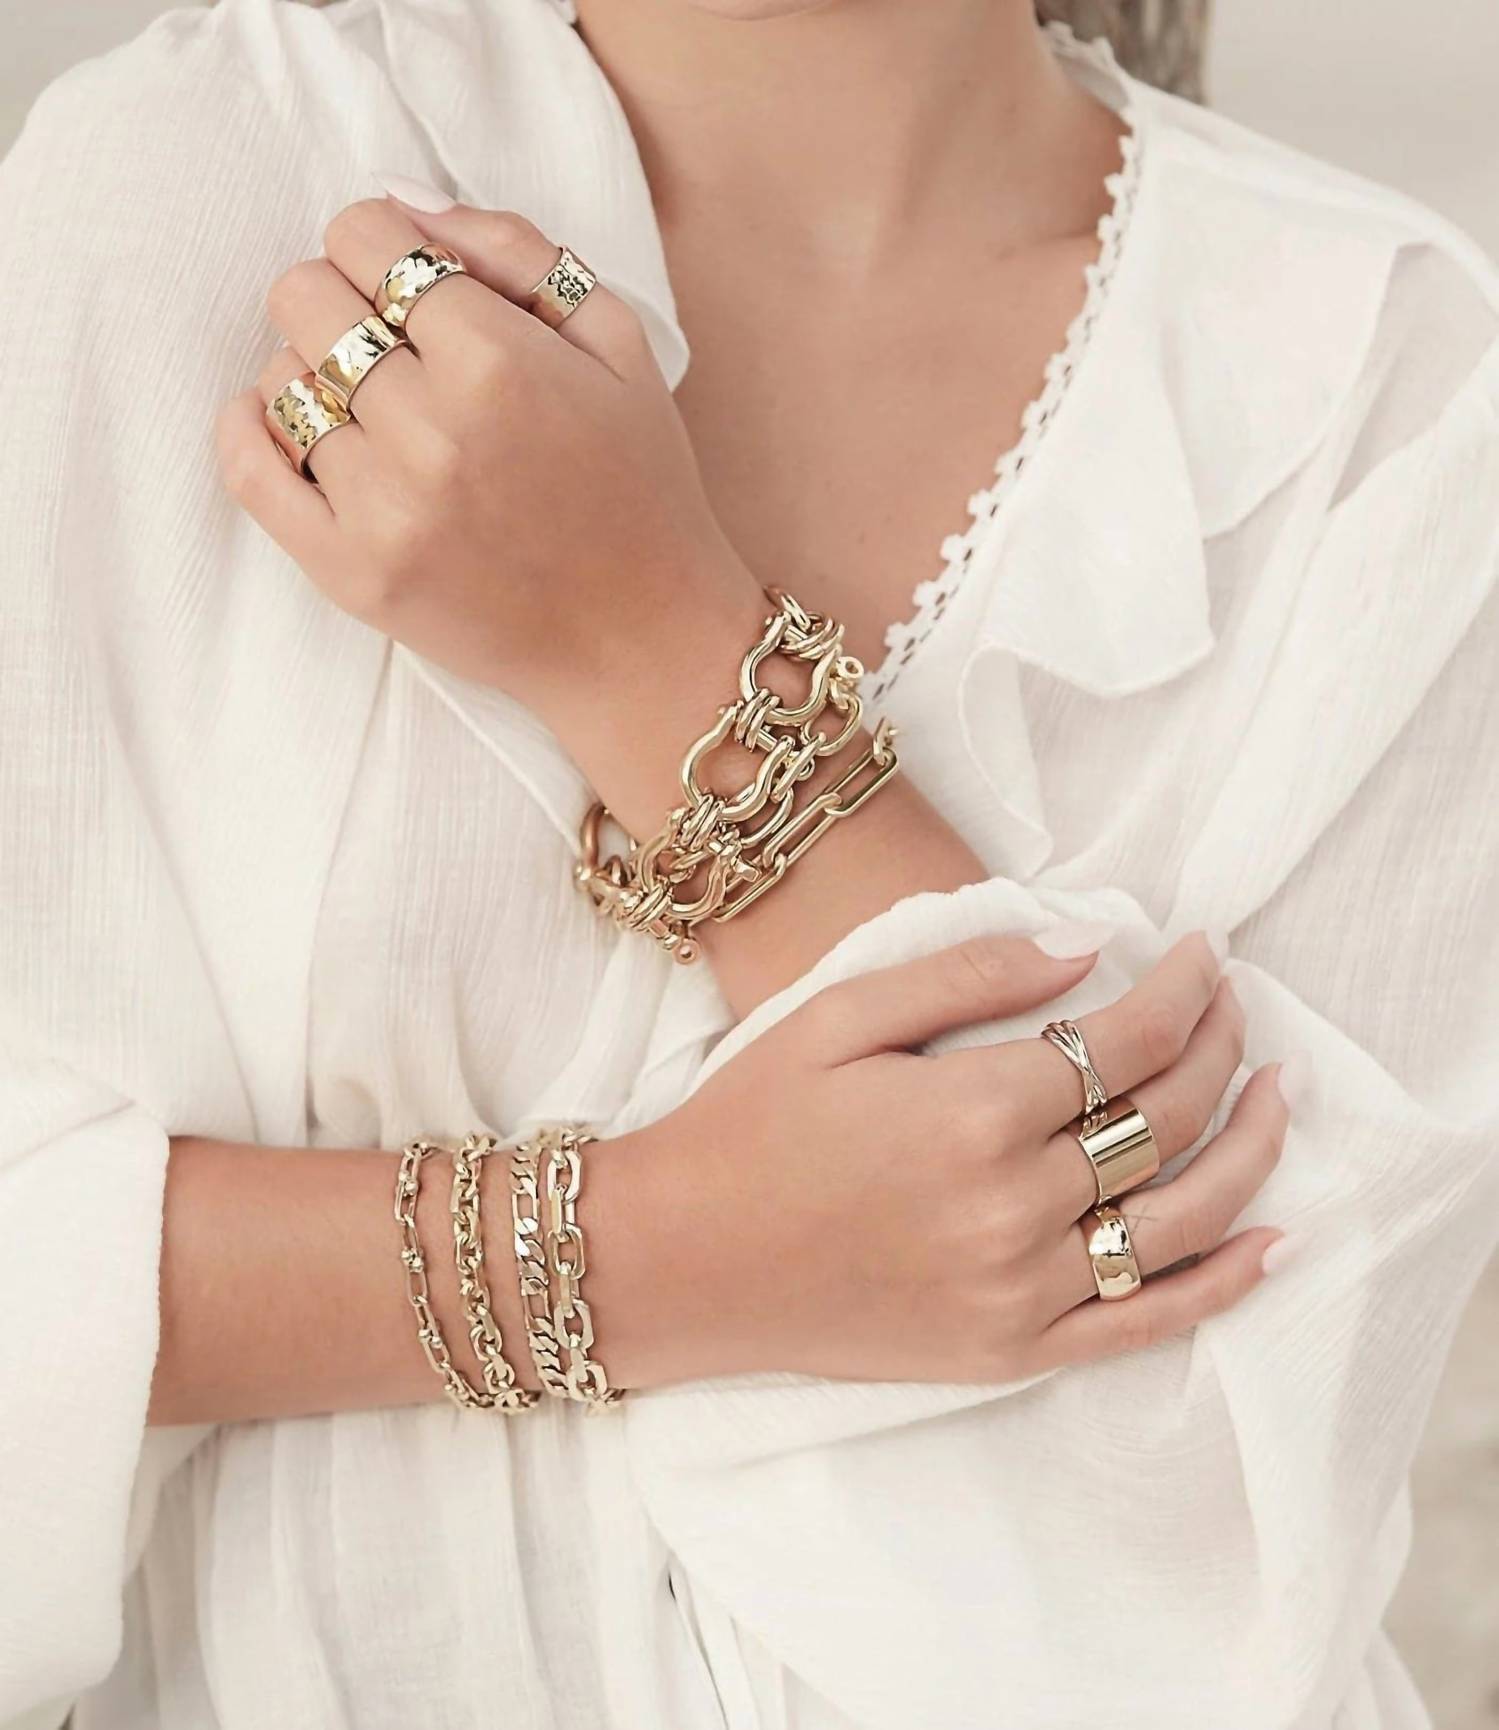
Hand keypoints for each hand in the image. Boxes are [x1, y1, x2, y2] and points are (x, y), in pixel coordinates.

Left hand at [215, 195, 764, 738]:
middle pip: (304, 297)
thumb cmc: (639, 488)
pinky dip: (248, 431)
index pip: (363, 236)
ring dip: (316, 374)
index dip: (382, 245)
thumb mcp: (619, 343)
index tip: (408, 283)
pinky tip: (280, 423)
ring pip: (280, 379)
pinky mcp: (352, 573)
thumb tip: (406, 204)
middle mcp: (431, 430)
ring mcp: (383, 508)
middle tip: (389, 344)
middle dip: (340, 299)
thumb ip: (517, 252)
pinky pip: (250, 472)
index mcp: (497, 360)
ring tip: (372, 409)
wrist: (640, 641)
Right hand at [590, 931, 1286, 1386]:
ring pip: (1181, 1218)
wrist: (682, 1258)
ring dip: (1248, 1151)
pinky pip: (1146, 1323)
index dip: (1183, 991)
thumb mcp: (840, 1016)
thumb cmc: (749, 1122)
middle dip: (1222, 1050)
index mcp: (974, 1112)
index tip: (1205, 954)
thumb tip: (1087, 948)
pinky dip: (1221, 1284)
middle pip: (1167, 1120)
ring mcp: (1019, 1290)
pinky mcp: (1009, 1350)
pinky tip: (1268, 1241)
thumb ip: (969, 975)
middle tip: (1236, 1006)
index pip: (1128, 1042)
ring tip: (1277, 1098)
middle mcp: (1014, 1206)